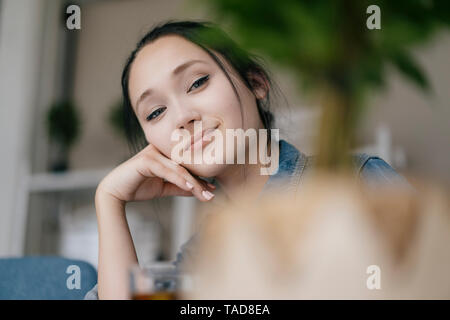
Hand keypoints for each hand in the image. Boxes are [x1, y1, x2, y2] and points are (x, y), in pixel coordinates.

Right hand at [97, 143, 215, 203]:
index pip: (186, 162)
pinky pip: (168, 171)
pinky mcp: (147, 160)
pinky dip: (180, 180)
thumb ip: (180, 187)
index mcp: (164, 153)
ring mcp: (153, 152)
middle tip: (214, 189)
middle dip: (201, 178)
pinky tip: (191, 188)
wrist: (115, 193)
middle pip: (186, 165)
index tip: (215, 183)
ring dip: (194, 183)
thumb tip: (198, 191)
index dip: (201, 173)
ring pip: (179, 169)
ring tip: (206, 194)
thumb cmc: (138, 187)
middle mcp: (160, 149)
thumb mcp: (164, 188)